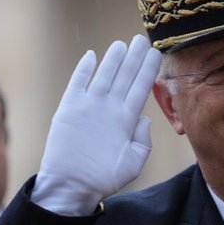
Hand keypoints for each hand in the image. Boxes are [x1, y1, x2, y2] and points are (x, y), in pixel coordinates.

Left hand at [33, 35, 162, 214]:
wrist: (69, 184)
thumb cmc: (104, 177)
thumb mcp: (135, 163)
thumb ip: (143, 139)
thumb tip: (142, 119)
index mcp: (127, 119)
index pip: (141, 86)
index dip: (149, 68)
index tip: (155, 53)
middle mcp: (108, 106)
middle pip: (125, 74)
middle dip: (135, 56)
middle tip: (142, 39)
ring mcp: (87, 104)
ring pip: (103, 73)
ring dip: (113, 57)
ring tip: (121, 44)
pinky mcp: (67, 107)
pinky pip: (77, 81)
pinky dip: (84, 67)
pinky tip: (91, 56)